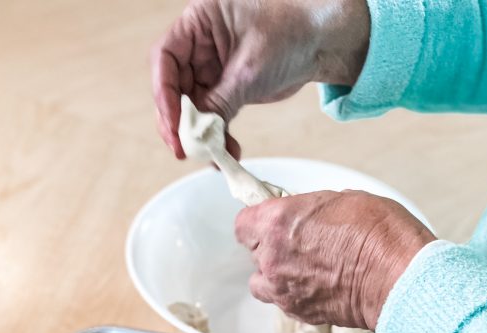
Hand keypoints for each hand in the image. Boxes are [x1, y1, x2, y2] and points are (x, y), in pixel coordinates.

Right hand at [152, 0, 369, 156]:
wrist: (321, 43)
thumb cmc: (291, 34)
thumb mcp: (249, 69)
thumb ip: (219, 101)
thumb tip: (196, 135)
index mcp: (199, 21)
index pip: (165, 58)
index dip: (164, 94)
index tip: (174, 125)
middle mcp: (199, 43)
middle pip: (173, 88)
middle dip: (178, 122)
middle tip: (184, 151)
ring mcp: (211, 67)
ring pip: (191, 108)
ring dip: (199, 135)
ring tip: (210, 157)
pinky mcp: (225, 88)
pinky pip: (212, 117)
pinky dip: (217, 137)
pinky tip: (227, 152)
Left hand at [235, 189, 435, 329]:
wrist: (397, 276)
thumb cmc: (378, 234)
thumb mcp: (340, 200)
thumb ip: (308, 210)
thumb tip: (302, 215)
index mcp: (277, 223)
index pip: (243, 223)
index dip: (258, 221)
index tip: (269, 220)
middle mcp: (272, 258)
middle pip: (253, 253)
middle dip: (271, 247)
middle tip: (299, 243)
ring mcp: (282, 289)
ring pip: (262, 282)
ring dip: (276, 275)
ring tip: (305, 268)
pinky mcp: (298, 311)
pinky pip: (283, 301)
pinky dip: (294, 294)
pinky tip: (319, 285)